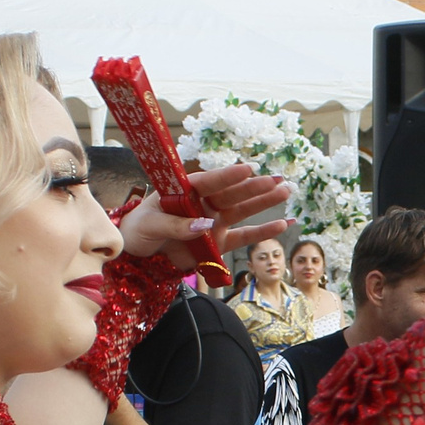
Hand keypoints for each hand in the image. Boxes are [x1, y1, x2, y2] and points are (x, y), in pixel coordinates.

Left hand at [117, 163, 293, 266]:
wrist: (139, 255)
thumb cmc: (140, 230)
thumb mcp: (150, 225)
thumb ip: (176, 225)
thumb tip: (204, 225)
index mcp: (185, 191)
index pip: (209, 181)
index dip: (228, 176)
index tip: (247, 169)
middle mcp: (203, 203)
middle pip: (232, 193)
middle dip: (256, 186)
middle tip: (278, 179)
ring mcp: (214, 222)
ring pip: (243, 210)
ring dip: (265, 201)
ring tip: (286, 190)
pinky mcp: (219, 243)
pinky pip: (244, 237)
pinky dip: (263, 232)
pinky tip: (283, 224)